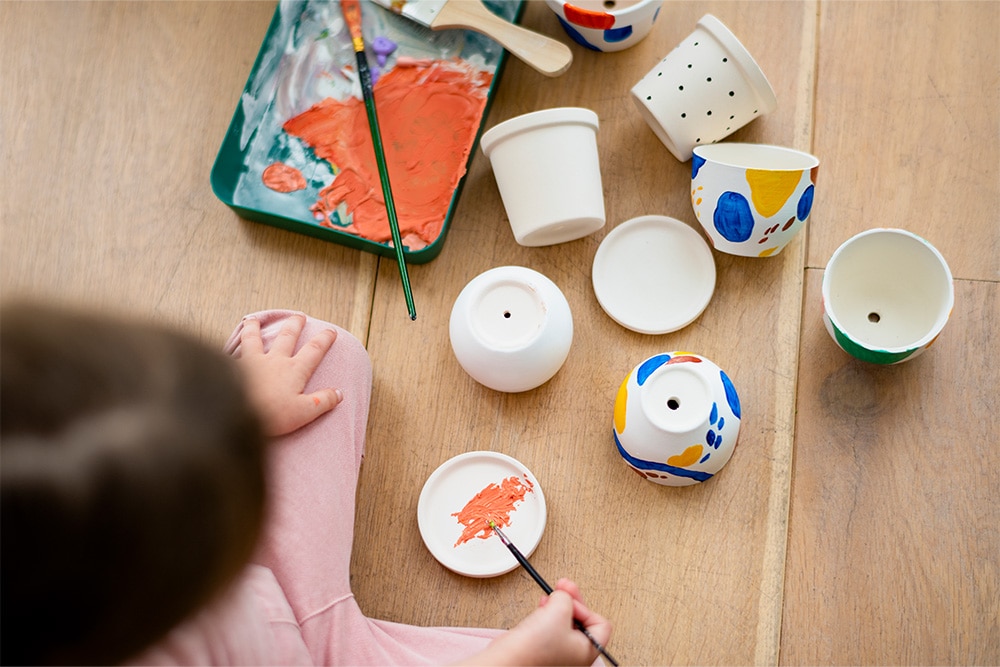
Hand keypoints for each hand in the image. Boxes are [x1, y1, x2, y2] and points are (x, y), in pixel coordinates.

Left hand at [235, 315, 342, 435]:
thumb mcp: (304, 412)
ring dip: (255, 328)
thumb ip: (323, 401)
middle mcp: (274, 361)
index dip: (324, 340)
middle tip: (299, 316)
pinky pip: (233, 353)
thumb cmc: (272, 415)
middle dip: (295, 325)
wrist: (237, 412)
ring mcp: (252, 362)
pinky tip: (227, 346)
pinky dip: (231, 346)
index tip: (331, 331)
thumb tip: (339, 393)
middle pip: (287, 337)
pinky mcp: (233, 368)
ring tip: (254, 320)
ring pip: (254, 339)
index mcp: (294, 370)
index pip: (313, 350)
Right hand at [456, 579, 611, 665]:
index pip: (601, 624)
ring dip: (557, 606)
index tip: (570, 600)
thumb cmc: (535, 647)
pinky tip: (541, 607)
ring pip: (565, 622)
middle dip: (571, 601)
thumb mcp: (560, 609)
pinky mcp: (544, 648)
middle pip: (582, 620)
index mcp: (587, 650)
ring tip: (549, 598)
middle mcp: (576, 655)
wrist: (509, 658)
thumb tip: (564, 595)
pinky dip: (547, 614)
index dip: (585, 607)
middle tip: (563, 587)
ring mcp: (559, 652)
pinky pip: (551, 627)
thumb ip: (567, 597)